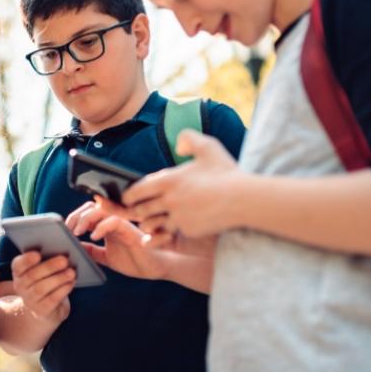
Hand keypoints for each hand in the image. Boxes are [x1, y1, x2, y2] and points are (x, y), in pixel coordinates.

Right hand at [10, 251, 74, 323]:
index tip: (38, 254)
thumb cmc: (48, 280)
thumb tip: (63, 251)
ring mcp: (29, 300)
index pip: (18, 265)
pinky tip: (71, 283)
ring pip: (41, 289)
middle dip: (49, 267)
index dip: (27, 259)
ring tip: (71, 272)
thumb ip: (49, 257)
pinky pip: (51, 300)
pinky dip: (62, 290)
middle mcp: (20, 286)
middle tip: (64, 260)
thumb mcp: (45, 269)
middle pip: (31, 276)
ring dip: (58, 279)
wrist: (49, 307)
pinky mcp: (41, 311)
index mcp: (19, 271)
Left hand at [65, 202, 169, 279]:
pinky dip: (101, 226)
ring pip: (102, 209)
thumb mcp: (107, 257)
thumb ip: (92, 251)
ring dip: (86, 218)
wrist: (156, 268)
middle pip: (92, 206)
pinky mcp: (131, 230)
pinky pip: (115, 220)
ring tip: (78, 232)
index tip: (65, 231)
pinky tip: (94, 237)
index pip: (88, 211)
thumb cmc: (135, 260)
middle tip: (69, 230)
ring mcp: (123, 223)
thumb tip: (75, 248)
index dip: (74, 217)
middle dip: (76, 216)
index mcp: (108, 224)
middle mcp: (115, 220)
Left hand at [122, 130, 243, 241]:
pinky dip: (167, 231)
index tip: (127, 198)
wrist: (243, 200)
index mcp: (169, 180)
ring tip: (149, 221)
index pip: (137, 190)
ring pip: (152, 224)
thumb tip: (178, 146)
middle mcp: (169, 200)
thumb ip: (189, 139)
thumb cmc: (226, 173)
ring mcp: (178, 217)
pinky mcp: (188, 230)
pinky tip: (168, 228)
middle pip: (141, 210)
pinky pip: (171, 232)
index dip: (129, 195)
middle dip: (136, 211)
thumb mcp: (208, 147)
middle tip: (134, 211)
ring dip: (149, 223)